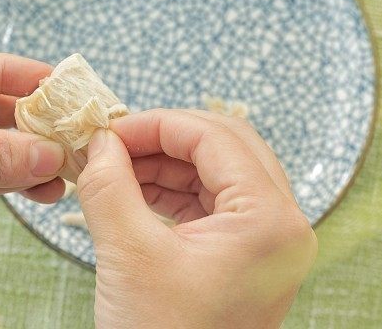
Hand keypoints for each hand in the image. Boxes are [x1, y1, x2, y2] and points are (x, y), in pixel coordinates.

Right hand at [77, 109, 316, 327]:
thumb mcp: (129, 257)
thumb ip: (109, 186)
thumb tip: (98, 143)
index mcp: (270, 221)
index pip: (217, 138)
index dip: (159, 125)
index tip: (111, 129)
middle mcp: (283, 225)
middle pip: (227, 147)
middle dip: (165, 140)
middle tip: (115, 144)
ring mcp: (271, 240)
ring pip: (221, 172)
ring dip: (169, 164)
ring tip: (117, 168)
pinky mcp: (252, 254)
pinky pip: (217, 202)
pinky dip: (178, 191)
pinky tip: (138, 191)